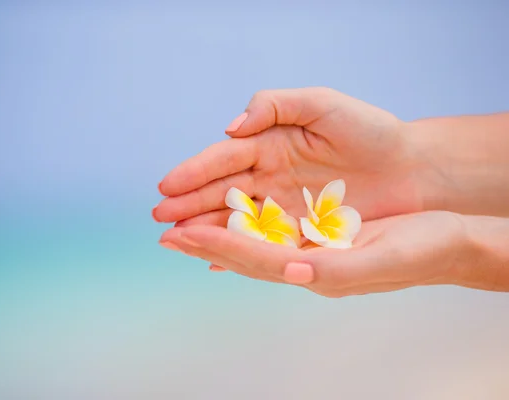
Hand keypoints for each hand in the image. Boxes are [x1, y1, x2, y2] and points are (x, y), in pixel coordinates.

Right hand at [153, 87, 427, 228]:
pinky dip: (239, 253)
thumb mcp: (322, 104)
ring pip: (237, 221)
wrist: (414, 170)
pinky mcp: (301, 233)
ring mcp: (284, 207)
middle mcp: (270, 177)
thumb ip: (274, 105)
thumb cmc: (371, 131)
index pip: (224, 159)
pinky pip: (264, 244)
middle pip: (222, 193)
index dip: (195, 172)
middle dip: (189, 204)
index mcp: (270, 145)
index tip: (167, 186)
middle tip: (160, 218)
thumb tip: (230, 128)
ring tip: (178, 241)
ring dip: (207, 230)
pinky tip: (216, 262)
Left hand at [159, 211, 476, 297]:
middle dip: (204, 241)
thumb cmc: (421, 249)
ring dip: (217, 233)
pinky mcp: (318, 238)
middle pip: (245, 253)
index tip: (183, 234)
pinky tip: (228, 228)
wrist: (447, 242)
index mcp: (317, 273)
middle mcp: (306, 266)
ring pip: (253, 242)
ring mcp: (310, 253)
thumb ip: (333, 268)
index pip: (256, 259)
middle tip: (165, 234)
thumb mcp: (379, 257)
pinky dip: (245, 230)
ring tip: (183, 228)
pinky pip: (272, 234)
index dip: (218, 245)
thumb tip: (292, 272)